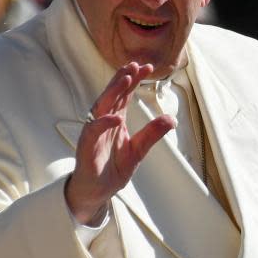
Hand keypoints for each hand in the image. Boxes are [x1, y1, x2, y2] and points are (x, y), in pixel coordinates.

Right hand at [65, 62, 174, 224]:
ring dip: (112, 92)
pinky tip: (116, 117)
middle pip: (112, 95)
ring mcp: (93, 133)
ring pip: (101, 107)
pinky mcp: (86, 147)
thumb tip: (171, 119)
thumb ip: (152, 134)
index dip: (134, 80)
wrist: (97, 192)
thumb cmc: (112, 169)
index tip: (147, 67)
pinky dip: (103, 123)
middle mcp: (103, 122)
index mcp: (115, 120)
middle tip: (135, 65)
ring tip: (126, 79)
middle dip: (123, 79)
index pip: (125, 95)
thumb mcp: (138, 150)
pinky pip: (93, 132)